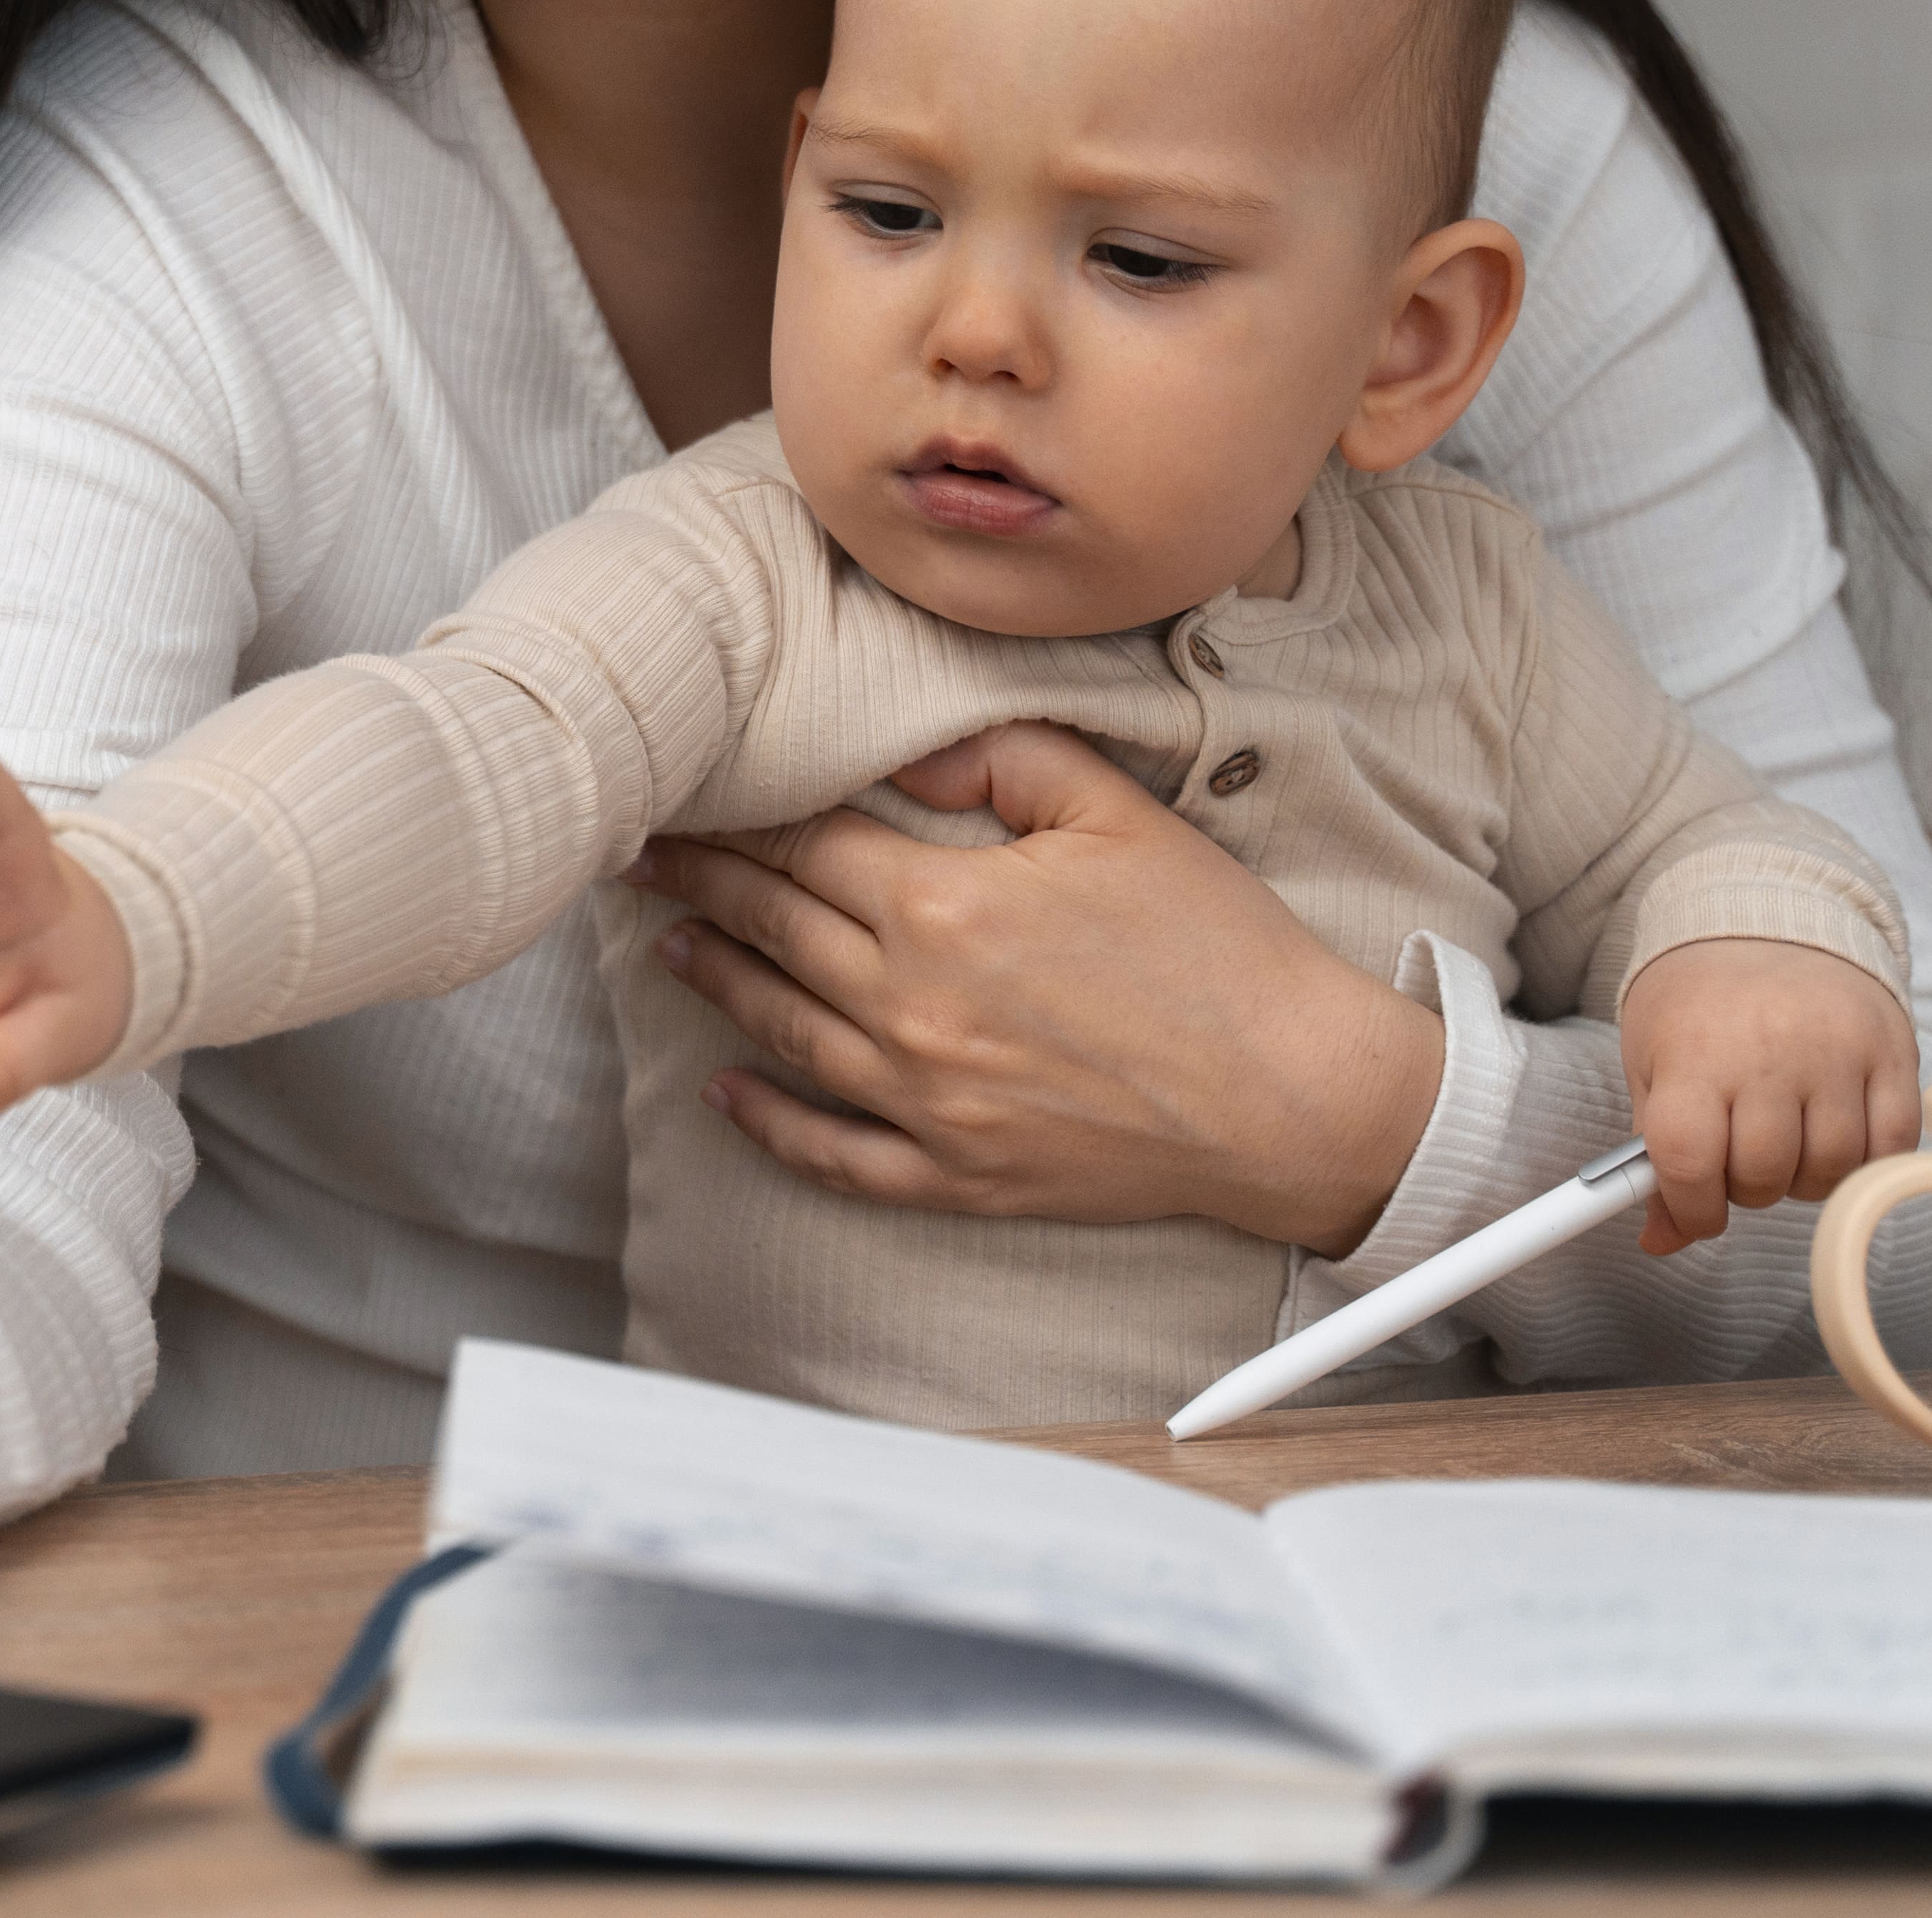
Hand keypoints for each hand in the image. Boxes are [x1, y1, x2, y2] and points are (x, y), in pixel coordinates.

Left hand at [629, 720, 1443, 1253]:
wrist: (1292, 1095)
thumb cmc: (1216, 948)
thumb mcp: (1116, 813)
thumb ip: (997, 763)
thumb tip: (901, 755)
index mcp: (944, 907)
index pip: (802, 847)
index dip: (731, 819)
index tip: (678, 796)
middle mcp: (913, 1007)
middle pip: (775, 931)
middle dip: (699, 887)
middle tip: (638, 857)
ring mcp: (928, 1102)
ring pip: (784, 1033)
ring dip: (719, 982)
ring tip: (671, 945)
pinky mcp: (958, 1175)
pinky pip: (833, 1153)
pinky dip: (768, 1124)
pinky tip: (724, 1094)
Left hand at [1614, 934, 1920, 1253]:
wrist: (1767, 920)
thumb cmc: (1699, 1000)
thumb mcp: (1651, 1062)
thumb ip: (1654, 1154)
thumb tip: (1661, 1241)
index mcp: (1695, 1053)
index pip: (1689, 1162)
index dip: (1691, 1207)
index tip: (1695, 1209)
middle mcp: (1770, 1052)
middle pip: (1763, 1175)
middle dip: (1746, 1187)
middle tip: (1738, 1157)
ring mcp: (1839, 1052)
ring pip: (1830, 1169)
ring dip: (1803, 1177)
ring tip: (1785, 1138)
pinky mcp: (1893, 1052)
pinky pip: (1891, 1145)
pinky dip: (1863, 1159)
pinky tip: (1833, 1133)